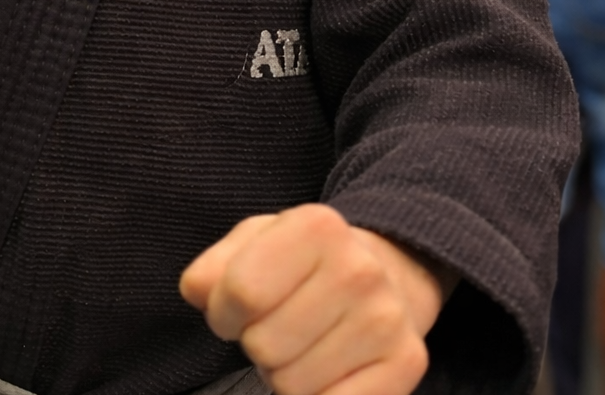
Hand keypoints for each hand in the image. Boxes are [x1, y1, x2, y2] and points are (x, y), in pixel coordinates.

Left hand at [180, 206, 454, 394]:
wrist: (386, 273)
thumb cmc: (303, 263)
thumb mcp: (255, 243)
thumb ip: (214, 267)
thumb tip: (197, 292)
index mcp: (317, 226)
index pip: (241, 292)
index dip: (223, 312)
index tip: (235, 310)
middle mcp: (359, 269)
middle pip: (264, 345)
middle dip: (257, 344)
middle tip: (279, 326)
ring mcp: (387, 319)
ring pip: (293, 386)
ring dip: (285, 375)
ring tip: (304, 344)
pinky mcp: (408, 365)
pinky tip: (327, 369)